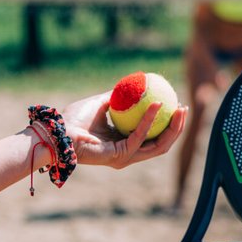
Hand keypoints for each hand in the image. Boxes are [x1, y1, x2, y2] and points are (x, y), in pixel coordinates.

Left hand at [59, 91, 186, 169]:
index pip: (154, 136)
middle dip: (177, 127)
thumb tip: (134, 84)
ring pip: (159, 145)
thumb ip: (117, 97)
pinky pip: (140, 135)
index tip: (176, 104)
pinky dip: (150, 119)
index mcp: (125, 143)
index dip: (169, 123)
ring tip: (179, 108)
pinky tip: (156, 104)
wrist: (58, 133)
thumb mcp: (100, 103)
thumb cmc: (74, 119)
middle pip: (162, 143)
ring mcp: (126, 157)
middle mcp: (128, 153)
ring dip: (172, 127)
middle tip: (183, 108)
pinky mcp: (121, 155)